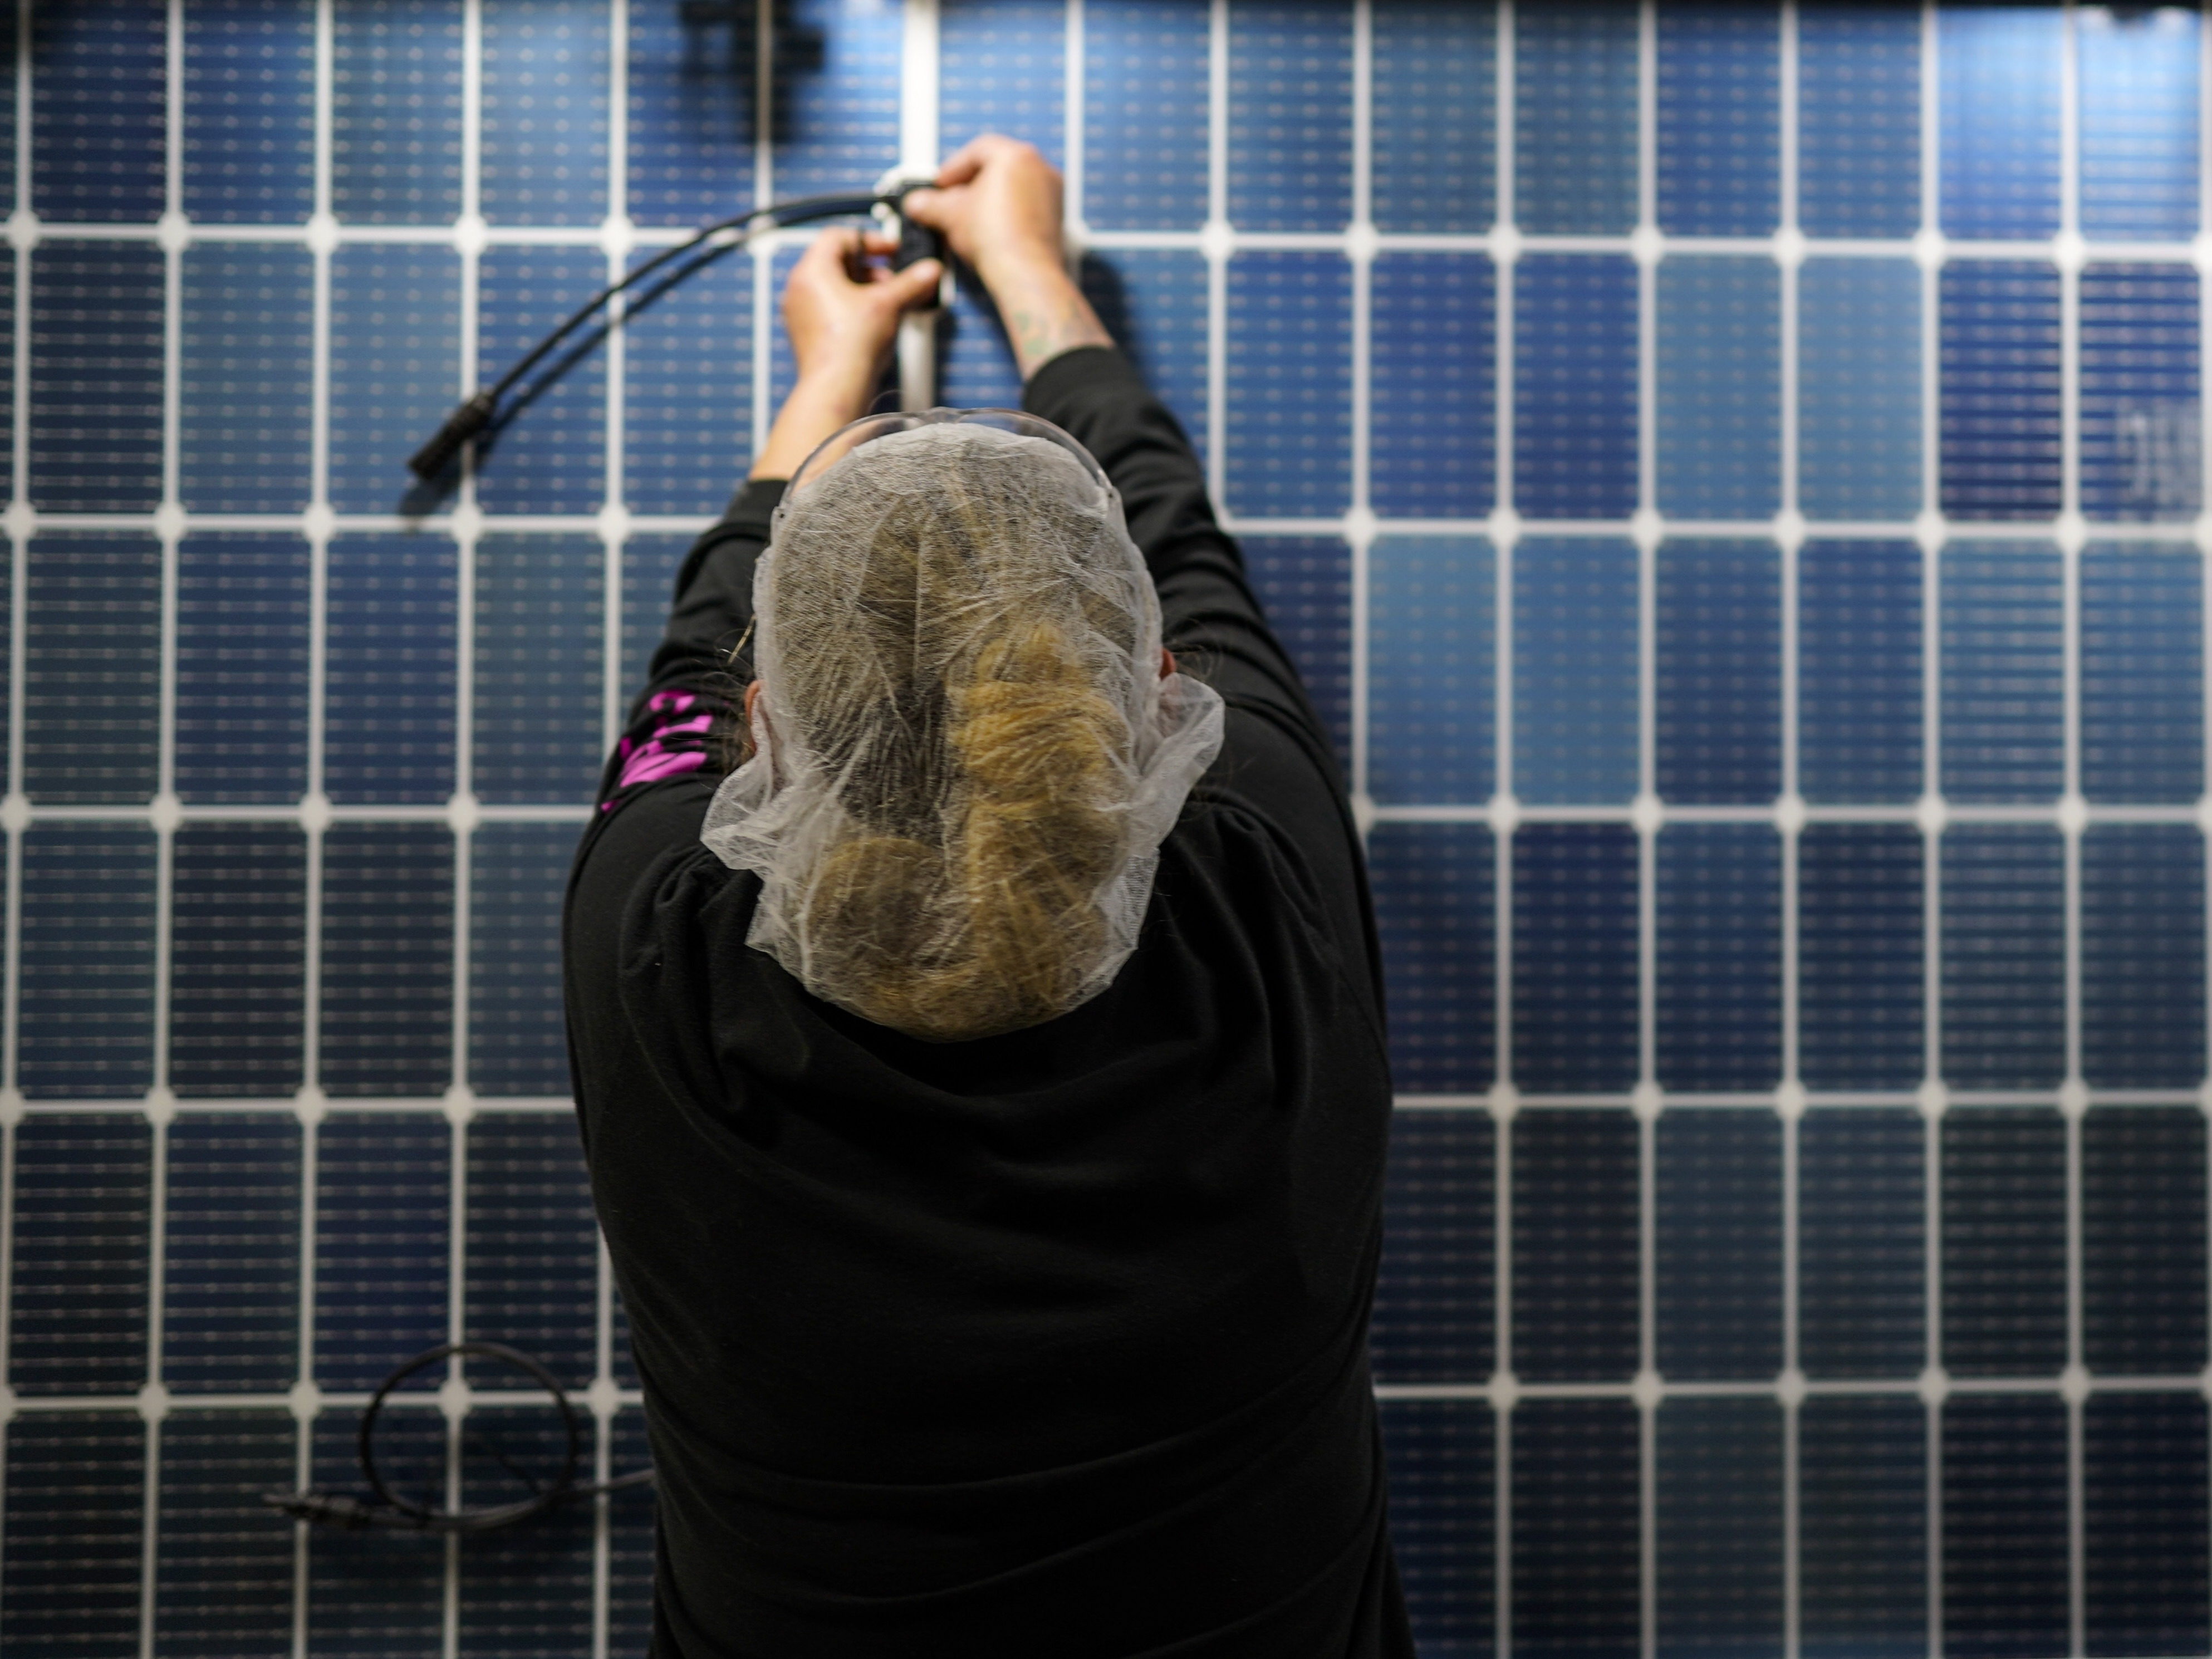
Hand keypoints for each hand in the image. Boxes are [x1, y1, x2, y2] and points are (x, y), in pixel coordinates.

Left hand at [750, 228, 940, 479]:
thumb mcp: (888, 304)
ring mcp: (800, 312)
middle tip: (892, 279)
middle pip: (835, 262)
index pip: (838, 237)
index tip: (891, 251)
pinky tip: (873, 321)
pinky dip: (850, 307)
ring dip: (862, 288)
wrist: (835, 387)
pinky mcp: (806, 333)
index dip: (870, 240)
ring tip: (886, 302)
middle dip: (869, 268)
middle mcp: (800, 288)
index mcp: (812, 270)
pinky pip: (828, 308)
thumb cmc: (851, 344)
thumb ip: (911, 283)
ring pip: (832, 287)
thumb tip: (930, 270)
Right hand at [903, 134, 1111, 379]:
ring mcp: (1052, 193)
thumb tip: (916, 204)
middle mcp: (1040, 168)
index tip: (940, 184)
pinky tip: (990, 232)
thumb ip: (929, 204)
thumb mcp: (950, 215)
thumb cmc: (995, 238)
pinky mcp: (1056, 218)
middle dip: (970, 184)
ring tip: (967, 219)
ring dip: (988, 200)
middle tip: (951, 200)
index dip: (953, 168)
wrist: (1025, 274)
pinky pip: (1026, 207)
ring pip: (1013, 187)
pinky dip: (1007, 214)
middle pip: (997, 167)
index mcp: (1015, 155)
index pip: (978, 151)